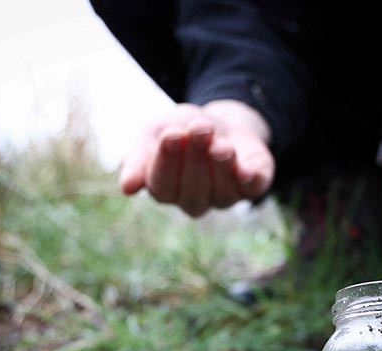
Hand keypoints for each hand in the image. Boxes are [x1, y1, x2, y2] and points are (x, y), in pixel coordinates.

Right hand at [120, 100, 274, 215]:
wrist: (218, 119)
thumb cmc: (179, 129)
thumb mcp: (153, 133)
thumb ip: (138, 157)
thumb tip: (128, 189)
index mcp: (166, 190)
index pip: (163, 186)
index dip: (167, 162)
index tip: (171, 135)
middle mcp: (195, 200)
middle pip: (193, 192)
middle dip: (196, 159)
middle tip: (199, 129)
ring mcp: (225, 197)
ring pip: (222, 193)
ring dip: (221, 165)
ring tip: (219, 142)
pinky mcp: (253, 186)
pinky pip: (252, 189)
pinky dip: (248, 179)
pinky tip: (243, 168)